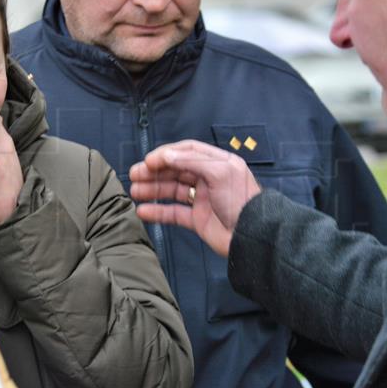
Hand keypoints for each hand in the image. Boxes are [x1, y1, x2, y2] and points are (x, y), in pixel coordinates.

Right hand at [129, 140, 260, 256]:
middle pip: (175, 170)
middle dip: (154, 172)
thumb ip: (192, 161)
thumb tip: (165, 155)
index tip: (148, 161)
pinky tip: (143, 211)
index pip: (186, 151)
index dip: (166, 154)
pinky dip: (158, 211)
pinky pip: (174, 213)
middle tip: (134, 175)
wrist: (252, 236)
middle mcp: (209, 178)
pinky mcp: (198, 219)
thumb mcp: (220, 172)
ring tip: (134, 191)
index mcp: (217, 163)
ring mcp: (202, 199)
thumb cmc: (241, 200)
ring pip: (172, 190)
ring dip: (152, 189)